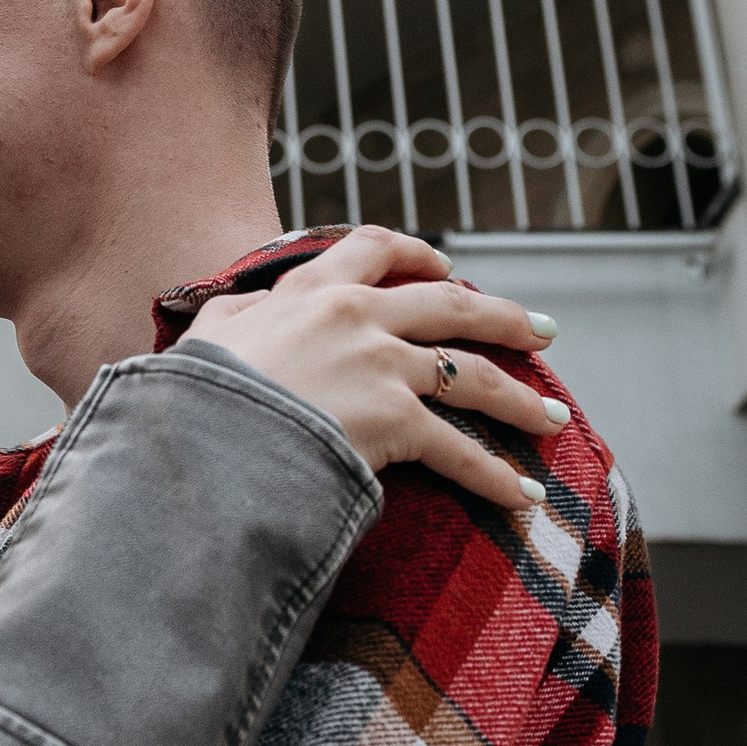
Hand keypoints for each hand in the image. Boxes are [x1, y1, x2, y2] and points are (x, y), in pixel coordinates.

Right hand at [179, 228, 567, 506]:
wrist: (203, 437)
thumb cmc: (194, 396)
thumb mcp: (206, 338)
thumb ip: (232, 319)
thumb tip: (235, 311)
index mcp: (310, 290)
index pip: (373, 249)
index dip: (418, 256)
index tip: (446, 269)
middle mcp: (357, 315)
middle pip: (450, 306)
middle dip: (504, 319)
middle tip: (543, 331)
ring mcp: (382, 365)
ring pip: (473, 376)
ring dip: (519, 400)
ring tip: (553, 419)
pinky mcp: (396, 419)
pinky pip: (459, 450)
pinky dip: (493, 476)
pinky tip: (521, 496)